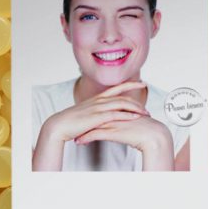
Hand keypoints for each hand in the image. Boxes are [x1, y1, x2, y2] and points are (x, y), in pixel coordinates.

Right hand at [34, 83, 174, 169]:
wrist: (59, 125)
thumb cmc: (71, 122)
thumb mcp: (85, 114)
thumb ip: (95, 113)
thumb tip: (101, 117)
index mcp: (97, 98)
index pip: (117, 88)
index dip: (131, 84)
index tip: (143, 83)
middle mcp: (99, 100)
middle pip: (123, 97)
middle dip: (137, 101)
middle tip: (148, 107)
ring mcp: (98, 108)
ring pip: (121, 104)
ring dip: (135, 109)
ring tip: (146, 114)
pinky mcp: (97, 117)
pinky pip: (116, 115)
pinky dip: (127, 115)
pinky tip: (135, 118)